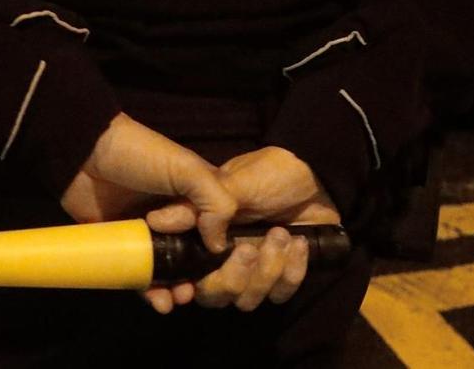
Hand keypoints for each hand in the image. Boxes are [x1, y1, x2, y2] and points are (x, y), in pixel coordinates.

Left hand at [60, 112, 238, 314]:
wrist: (84, 153)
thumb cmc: (140, 154)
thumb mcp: (186, 168)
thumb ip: (215, 201)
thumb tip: (220, 246)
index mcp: (192, 196)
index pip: (215, 231)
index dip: (220, 254)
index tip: (224, 273)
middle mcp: (173, 216)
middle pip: (192, 255)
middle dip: (197, 277)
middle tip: (195, 291)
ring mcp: (146, 231)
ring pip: (166, 269)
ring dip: (175, 289)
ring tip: (176, 299)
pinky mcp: (121, 244)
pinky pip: (137, 273)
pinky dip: (149, 290)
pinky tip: (158, 301)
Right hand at [142, 145, 339, 314]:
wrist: (318, 174)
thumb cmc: (270, 173)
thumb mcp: (234, 184)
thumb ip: (198, 207)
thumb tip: (155, 220)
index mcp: (204, 237)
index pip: (181, 275)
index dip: (175, 290)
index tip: (183, 292)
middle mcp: (224, 260)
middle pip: (213, 296)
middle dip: (231, 278)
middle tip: (247, 248)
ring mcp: (254, 271)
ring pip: (247, 300)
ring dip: (266, 269)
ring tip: (281, 234)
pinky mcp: (282, 277)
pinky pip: (281, 294)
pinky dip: (291, 270)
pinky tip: (298, 242)